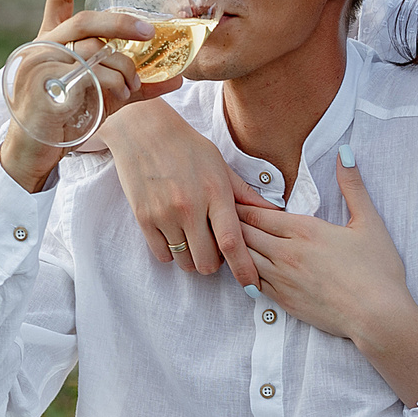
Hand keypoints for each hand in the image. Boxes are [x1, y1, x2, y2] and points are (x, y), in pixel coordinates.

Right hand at [0, 0, 168, 190]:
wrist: (36, 149)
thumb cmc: (69, 115)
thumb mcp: (104, 93)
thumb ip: (136, 83)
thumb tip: (177, 78)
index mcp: (53, 37)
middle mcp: (43, 44)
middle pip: (84, 20)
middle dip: (121, 23)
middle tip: (149, 32)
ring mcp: (40, 65)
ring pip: (91, 51)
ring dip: (121, 68)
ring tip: (133, 85)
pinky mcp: (43, 88)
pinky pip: (87, 79)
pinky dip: (111, 86)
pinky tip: (119, 96)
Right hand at [98, 100, 263, 281]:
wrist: (142, 131)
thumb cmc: (187, 146)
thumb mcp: (220, 166)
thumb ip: (245, 194)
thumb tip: (275, 213)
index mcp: (215, 193)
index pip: (233, 242)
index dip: (244, 269)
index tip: (252, 285)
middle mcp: (190, 207)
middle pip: (207, 262)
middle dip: (214, 264)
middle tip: (213, 249)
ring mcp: (164, 214)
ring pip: (184, 263)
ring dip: (192, 259)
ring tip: (192, 238)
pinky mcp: (143, 218)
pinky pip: (162, 255)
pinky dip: (170, 252)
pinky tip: (173, 235)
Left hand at [234, 153, 417, 403]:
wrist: (377, 317)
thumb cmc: (378, 270)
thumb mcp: (369, 222)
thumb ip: (353, 186)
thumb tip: (346, 152)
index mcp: (304, 230)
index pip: (258, 213)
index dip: (240, 204)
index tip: (227, 196)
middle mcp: (286, 253)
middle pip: (245, 233)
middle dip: (229, 222)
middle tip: (213, 212)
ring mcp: (282, 279)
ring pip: (244, 257)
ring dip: (232, 247)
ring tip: (219, 237)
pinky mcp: (283, 302)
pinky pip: (251, 283)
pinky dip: (241, 271)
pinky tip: (238, 266)